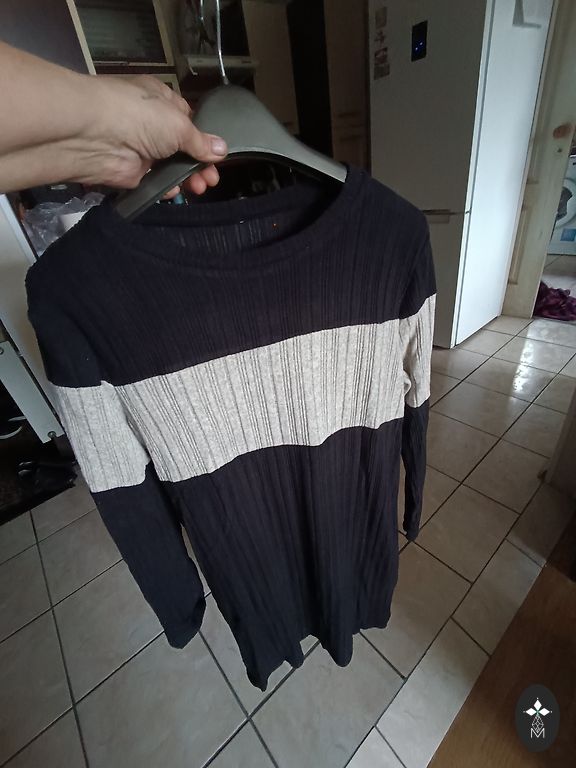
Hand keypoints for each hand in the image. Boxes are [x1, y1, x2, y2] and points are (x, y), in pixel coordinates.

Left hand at [77, 75, 226, 194]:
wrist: (96, 135)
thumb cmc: (141, 116)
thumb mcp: (179, 124)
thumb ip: (200, 141)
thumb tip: (222, 149)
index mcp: (161, 100)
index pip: (188, 120)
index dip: (204, 139)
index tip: (217, 156)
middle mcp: (150, 123)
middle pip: (182, 147)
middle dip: (199, 164)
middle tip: (211, 180)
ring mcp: (141, 149)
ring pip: (171, 167)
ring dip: (187, 178)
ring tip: (200, 188)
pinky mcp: (132, 173)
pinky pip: (154, 182)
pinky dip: (166, 188)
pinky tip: (175, 191)